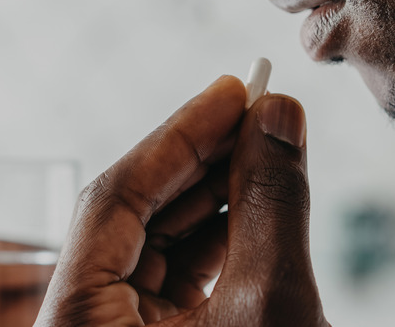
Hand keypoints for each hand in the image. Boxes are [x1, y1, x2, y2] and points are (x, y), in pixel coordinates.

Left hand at [35, 75, 328, 325]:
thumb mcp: (270, 306)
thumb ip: (272, 204)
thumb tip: (281, 116)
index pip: (113, 201)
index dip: (178, 136)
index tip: (233, 89)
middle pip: (136, 215)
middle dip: (204, 159)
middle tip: (261, 110)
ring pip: (161, 241)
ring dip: (219, 192)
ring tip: (268, 146)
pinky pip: (181, 272)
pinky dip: (222, 233)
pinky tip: (258, 198)